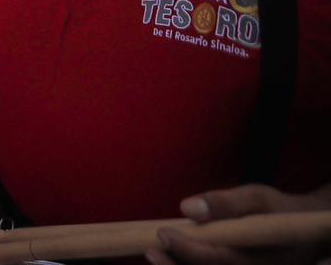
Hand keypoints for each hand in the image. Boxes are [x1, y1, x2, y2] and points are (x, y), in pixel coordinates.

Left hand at [146, 184, 330, 264]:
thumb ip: (226, 203)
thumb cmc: (280, 211)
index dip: (187, 249)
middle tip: (150, 251)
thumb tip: (186, 208)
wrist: (306, 234)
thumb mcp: (258, 198)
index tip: (163, 232)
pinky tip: (172, 259)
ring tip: (154, 254)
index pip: (219, 259)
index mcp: (262, 258)